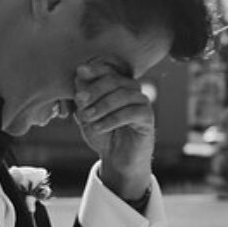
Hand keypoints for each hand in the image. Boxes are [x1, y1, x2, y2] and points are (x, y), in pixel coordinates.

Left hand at [74, 60, 153, 201]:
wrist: (116, 158)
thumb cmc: (102, 134)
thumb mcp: (86, 114)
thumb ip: (84, 97)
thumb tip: (80, 75)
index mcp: (116, 84)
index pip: (108, 69)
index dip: (96, 68)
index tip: (80, 71)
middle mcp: (131, 89)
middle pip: (114, 80)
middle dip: (95, 90)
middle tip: (80, 101)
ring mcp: (141, 102)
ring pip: (123, 95)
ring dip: (102, 105)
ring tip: (87, 118)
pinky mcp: (147, 117)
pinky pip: (130, 112)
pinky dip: (111, 119)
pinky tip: (99, 127)